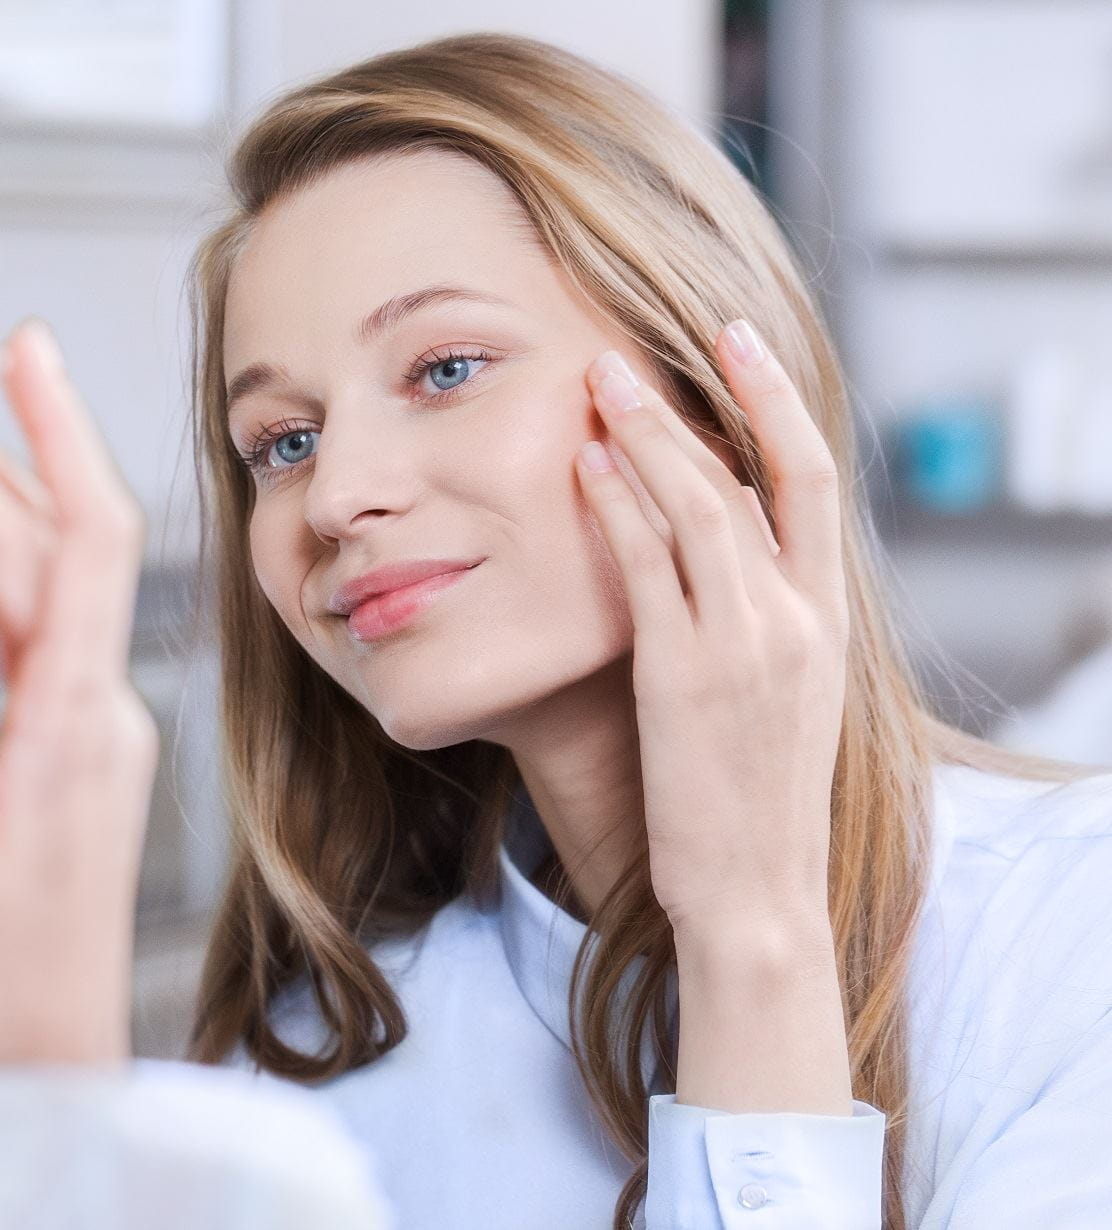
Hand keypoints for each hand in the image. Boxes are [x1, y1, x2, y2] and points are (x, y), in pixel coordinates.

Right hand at [0, 320, 156, 1065]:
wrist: (38, 1077)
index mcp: (75, 727)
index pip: (91, 542)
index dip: (59, 432)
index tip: (27, 346)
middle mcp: (101, 717)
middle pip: (54, 556)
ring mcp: (92, 736)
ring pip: (42, 595)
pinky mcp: (72, 759)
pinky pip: (33, 643)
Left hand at [575, 319, 848, 940]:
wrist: (758, 890)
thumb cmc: (754, 795)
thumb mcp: (782, 692)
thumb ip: (759, 613)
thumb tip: (713, 538)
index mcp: (827, 618)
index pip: (813, 480)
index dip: (774, 401)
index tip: (735, 342)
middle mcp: (797, 619)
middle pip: (754, 475)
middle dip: (704, 397)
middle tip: (646, 343)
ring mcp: (745, 644)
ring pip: (699, 507)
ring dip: (648, 436)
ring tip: (599, 382)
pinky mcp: (684, 676)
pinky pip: (648, 570)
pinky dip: (618, 509)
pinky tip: (588, 465)